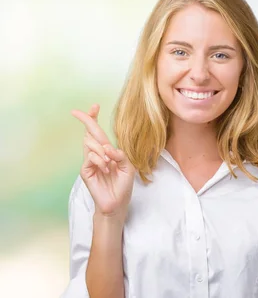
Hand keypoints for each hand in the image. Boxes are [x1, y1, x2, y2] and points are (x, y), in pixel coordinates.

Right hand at [71, 104, 134, 221]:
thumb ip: (120, 155)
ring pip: (91, 143)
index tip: (94, 106)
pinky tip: (106, 169)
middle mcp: (97, 154)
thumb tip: (107, 148)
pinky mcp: (85, 170)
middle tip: (77, 112)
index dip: (95, 119)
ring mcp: (90, 162)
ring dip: (102, 150)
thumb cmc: (123, 186)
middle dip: (87, 120)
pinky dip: (100, 160)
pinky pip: (91, 157)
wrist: (117, 203)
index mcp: (107, 151)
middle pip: (90, 132)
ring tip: (110, 164)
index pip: (99, 133)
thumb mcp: (128, 167)